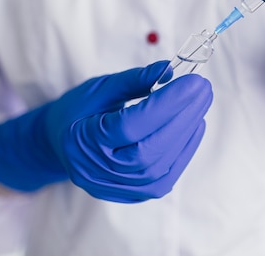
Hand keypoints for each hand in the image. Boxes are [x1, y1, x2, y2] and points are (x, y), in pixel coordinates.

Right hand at [0, 61, 212, 202]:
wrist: (61, 145)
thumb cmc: (79, 112)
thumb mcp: (100, 88)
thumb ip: (134, 80)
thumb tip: (170, 70)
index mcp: (82, 142)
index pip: (131, 125)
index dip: (166, 103)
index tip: (193, 80)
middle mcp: (97, 172)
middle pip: (149, 149)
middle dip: (183, 116)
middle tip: (203, 88)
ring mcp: (116, 188)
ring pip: (161, 166)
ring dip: (187, 132)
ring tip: (201, 103)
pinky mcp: (134, 194)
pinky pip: (166, 175)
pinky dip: (185, 149)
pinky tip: (195, 124)